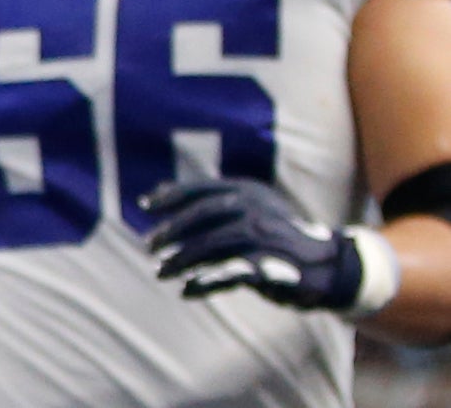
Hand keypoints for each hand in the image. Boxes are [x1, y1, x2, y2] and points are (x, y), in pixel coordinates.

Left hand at [142, 178, 363, 309]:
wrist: (333, 265)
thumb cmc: (283, 235)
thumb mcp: (254, 207)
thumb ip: (216, 202)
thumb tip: (160, 192)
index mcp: (249, 191)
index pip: (201, 189)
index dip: (170, 196)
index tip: (145, 205)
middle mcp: (255, 209)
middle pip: (201, 216)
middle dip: (172, 232)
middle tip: (150, 247)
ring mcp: (263, 237)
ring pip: (210, 246)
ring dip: (181, 261)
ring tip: (162, 272)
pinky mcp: (270, 267)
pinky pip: (227, 274)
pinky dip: (204, 282)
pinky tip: (187, 290)